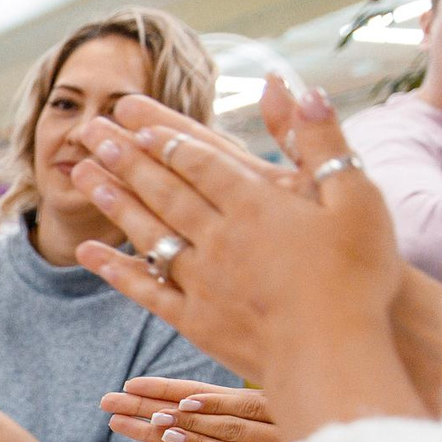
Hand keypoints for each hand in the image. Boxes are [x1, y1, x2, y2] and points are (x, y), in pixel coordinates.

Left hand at [67, 78, 402, 391]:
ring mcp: (202, 280)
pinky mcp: (195, 320)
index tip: (135, 119)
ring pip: (147, 231)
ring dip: (113, 201)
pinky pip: (146, 288)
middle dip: (126, 158)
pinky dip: (114, 268)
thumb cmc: (359, 277)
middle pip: (165, 189)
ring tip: (82, 174)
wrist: (334, 354)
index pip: (203, 161)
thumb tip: (303, 87)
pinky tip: (88, 251)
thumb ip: (323, 142)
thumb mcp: (357, 197)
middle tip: (91, 132)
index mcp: (257, 205)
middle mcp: (220, 237)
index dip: (168, 137)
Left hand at [103, 378, 278, 441]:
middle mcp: (260, 421)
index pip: (199, 392)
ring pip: (221, 441)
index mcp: (253, 402)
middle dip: (153, 409)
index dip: (165, 388)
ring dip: (189, 436)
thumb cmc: (287, 438)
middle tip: (113, 403)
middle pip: (199, 414)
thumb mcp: (259, 416)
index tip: (129, 384)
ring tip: (154, 428)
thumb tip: (176, 403)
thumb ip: (222, 408)